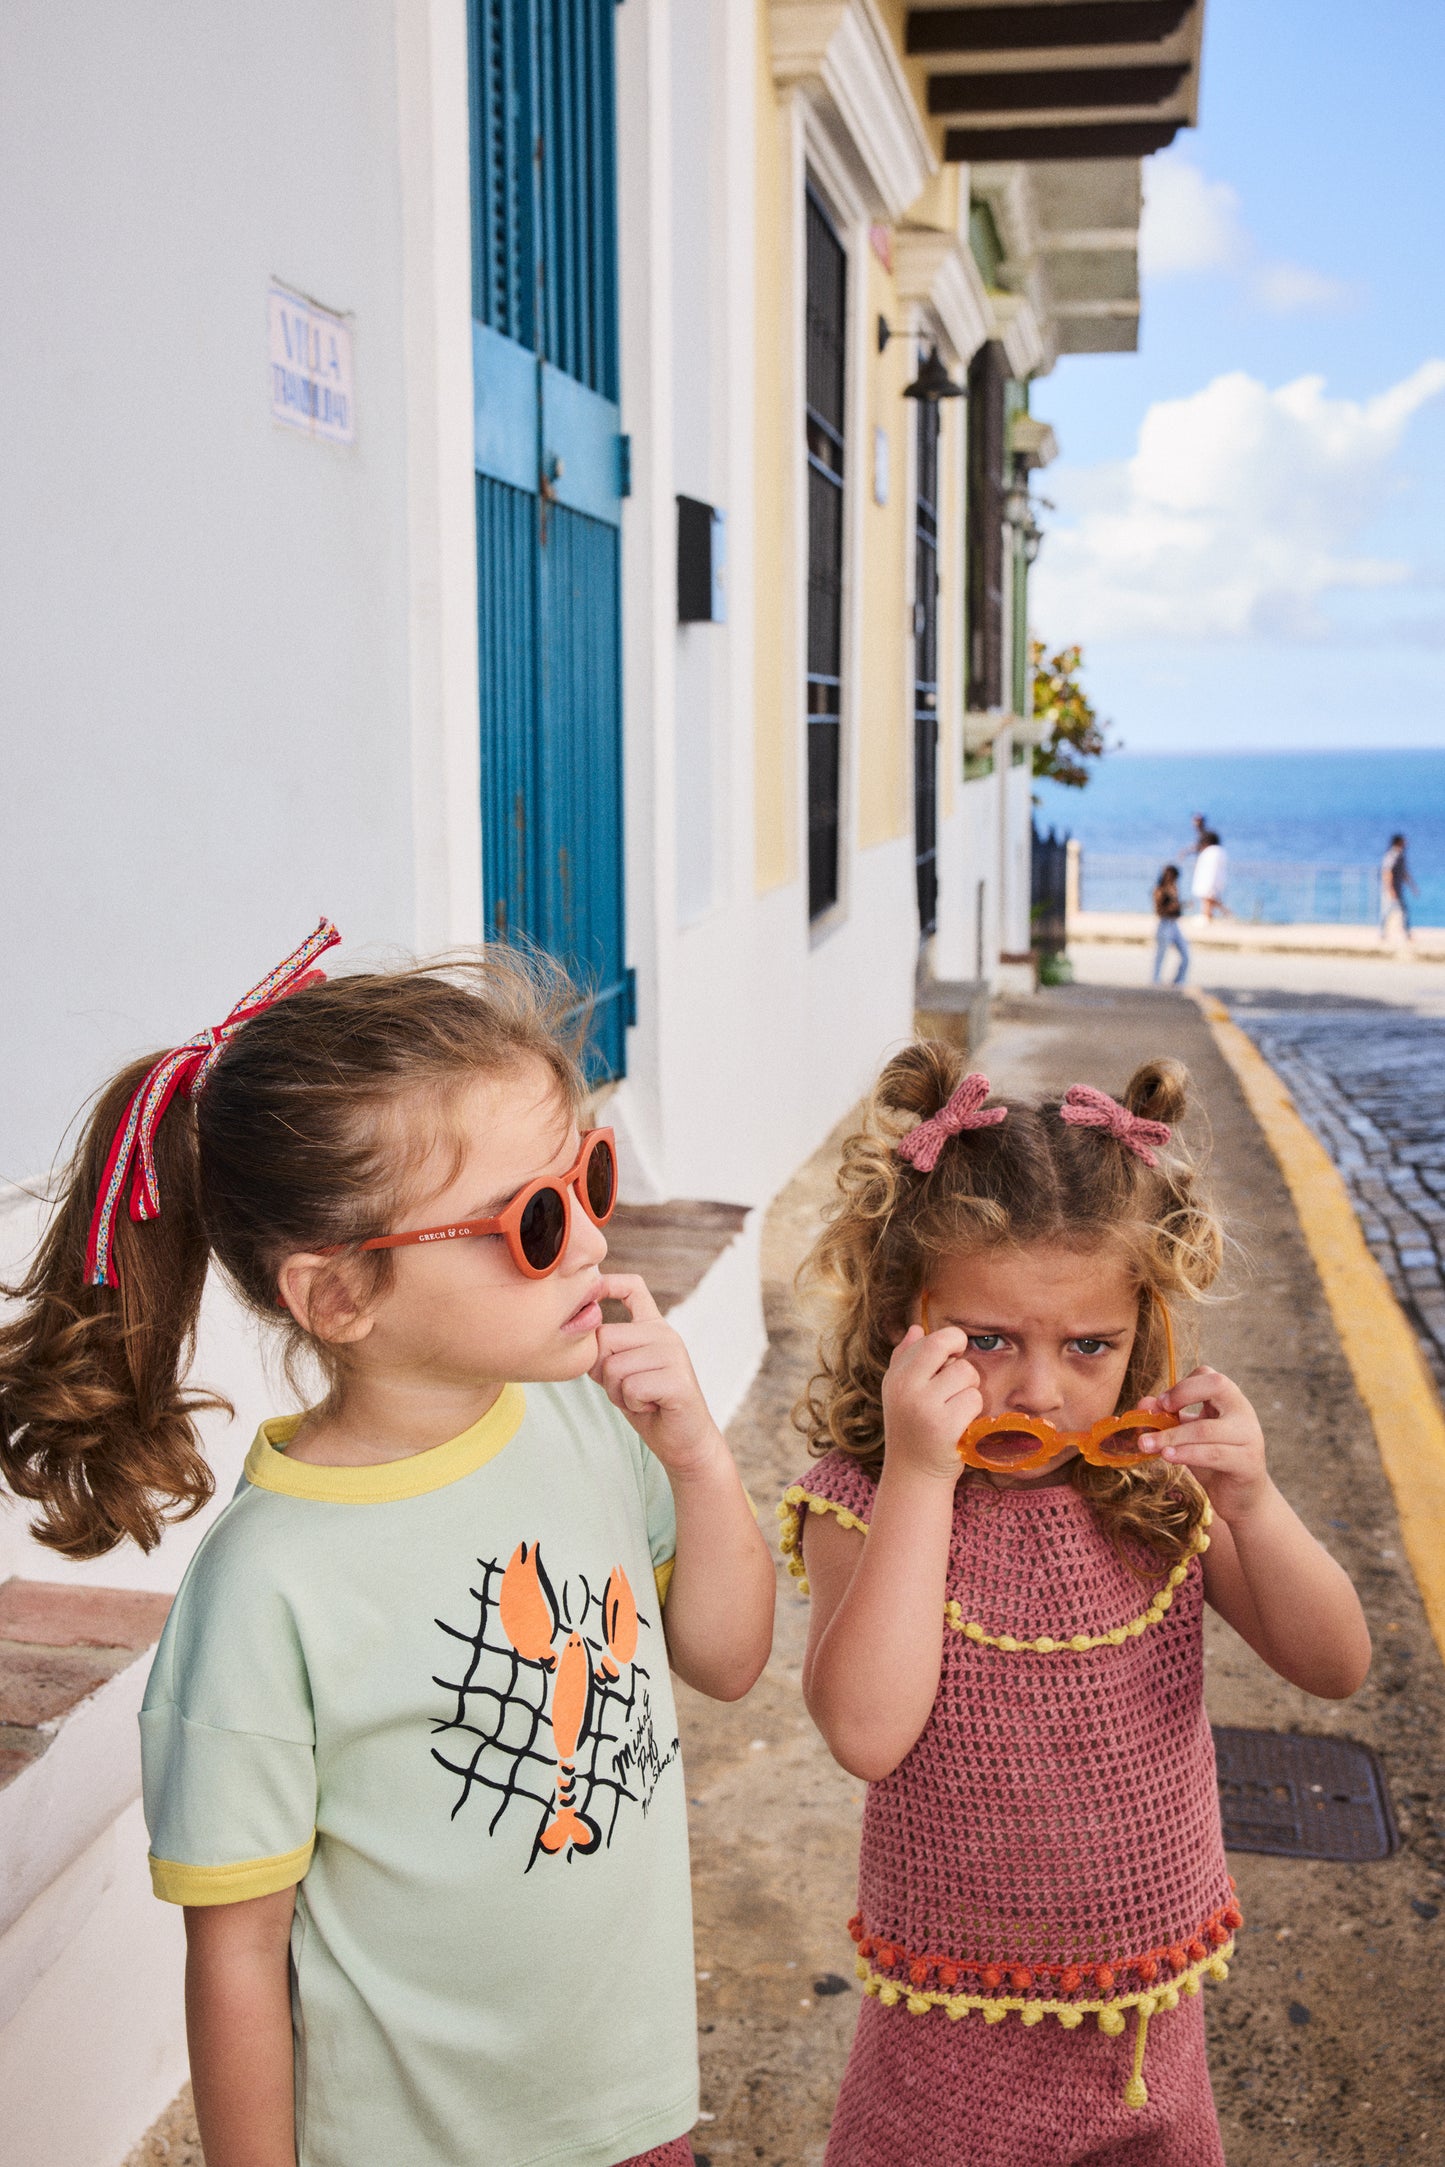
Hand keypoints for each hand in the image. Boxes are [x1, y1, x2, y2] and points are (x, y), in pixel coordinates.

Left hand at [589, 1274, 722, 1477]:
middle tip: (628, 1389)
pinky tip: (652, 1406)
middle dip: (603, 1372)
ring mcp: (673, 1354)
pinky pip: (631, 1387)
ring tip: (642, 1399)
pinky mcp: (678, 1379)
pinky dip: (633, 1404)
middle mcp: (665, 1334)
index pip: (634, 1288)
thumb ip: (606, 1353)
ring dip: (618, 1392)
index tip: (592, 1286)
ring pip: (615, 1366)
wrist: (684, 1442)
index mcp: (653, 1328)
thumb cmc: (649, 1406)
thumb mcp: (622, 1373)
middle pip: (605, 1339)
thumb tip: (581, 1330)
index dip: (609, 1283)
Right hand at [881, 1325, 981, 1485]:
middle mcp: (906, 1388)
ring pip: (967, 1375)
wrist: (913, 1475)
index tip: (953, 1357)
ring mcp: (925, 1407)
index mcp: (896, 1377)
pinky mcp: (945, 1427)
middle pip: (948, 1349)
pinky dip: (973, 1412)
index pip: (932, 1340)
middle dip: (961, 1361)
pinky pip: (974, 1399)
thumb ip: (905, 1359)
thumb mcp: (899, 1392)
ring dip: (969, 1391)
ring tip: (955, 1409)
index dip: (951, 1343)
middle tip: (959, 1381)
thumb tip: (916, 1329)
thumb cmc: (911, 1429)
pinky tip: (960, 1425)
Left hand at [1138, 1365, 1269, 1522]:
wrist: (1243, 1498)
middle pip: (1217, 1385)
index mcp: (1230, 1400)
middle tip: (1161, 1409)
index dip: (1182, 1385)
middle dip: (1183, 1393)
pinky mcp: (1248, 1463)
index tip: (1162, 1403)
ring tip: (1146, 1443)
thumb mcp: (1188, 1435)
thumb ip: (1169, 1418)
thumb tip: (1143, 1404)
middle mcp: (1243, 1412)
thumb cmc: (1213, 1461)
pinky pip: (1213, 1454)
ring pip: (1205, 1429)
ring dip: (1170, 1435)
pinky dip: (1186, 1454)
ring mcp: (1249, 1436)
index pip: (1208, 1376)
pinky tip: (1167, 1456)